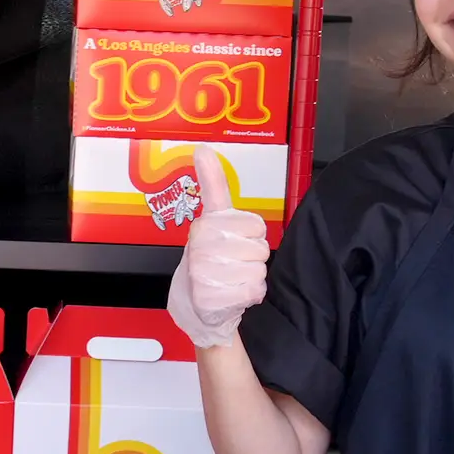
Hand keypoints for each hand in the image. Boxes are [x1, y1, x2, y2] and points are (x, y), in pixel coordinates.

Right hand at [165, 147, 269, 349]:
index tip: (233, 240)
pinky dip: (251, 296)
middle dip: (253, 258)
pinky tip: (233, 295)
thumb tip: (203, 148)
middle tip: (232, 264)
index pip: (255, 225)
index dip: (252, 235)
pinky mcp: (212, 299)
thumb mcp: (211, 219)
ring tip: (231, 280)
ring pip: (259, 270)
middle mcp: (201, 247)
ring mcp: (204, 274)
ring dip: (252, 278)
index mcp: (204, 225)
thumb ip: (213, 184)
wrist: (194, 306)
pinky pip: (255, 291)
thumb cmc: (208, 259)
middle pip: (260, 248)